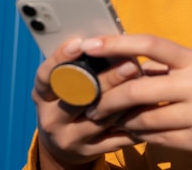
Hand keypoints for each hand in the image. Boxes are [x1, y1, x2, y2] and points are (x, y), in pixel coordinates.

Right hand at [32, 38, 142, 167]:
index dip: (61, 58)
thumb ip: (80, 64)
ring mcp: (70, 138)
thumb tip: (108, 39)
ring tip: (146, 84)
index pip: (46, 76)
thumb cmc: (70, 98)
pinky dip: (133, 121)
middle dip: (106, 79)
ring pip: (101, 118)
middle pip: (78, 97)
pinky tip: (149, 107)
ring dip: (125, 100)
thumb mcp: (64, 83)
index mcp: (42, 95)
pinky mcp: (89, 152)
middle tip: (130, 64)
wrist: (65, 142)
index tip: (79, 43)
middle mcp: (51, 118)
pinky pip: (116, 137)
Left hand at [80, 34, 191, 159]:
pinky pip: (156, 139)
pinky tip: (132, 131)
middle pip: (138, 90)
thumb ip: (161, 65)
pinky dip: (139, 135)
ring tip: (110, 119)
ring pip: (143, 120)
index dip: (117, 43)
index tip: (89, 44)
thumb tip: (117, 62)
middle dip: (107, 99)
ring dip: (121, 121)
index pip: (150, 44)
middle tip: (90, 104)